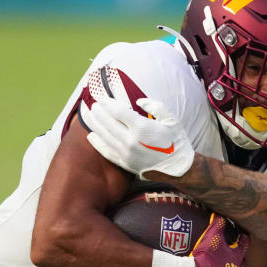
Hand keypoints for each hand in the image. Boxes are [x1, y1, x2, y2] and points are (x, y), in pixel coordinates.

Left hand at [80, 98, 194, 179]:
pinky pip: (107, 152)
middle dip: (98, 112)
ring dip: (94, 124)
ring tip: (87, 115)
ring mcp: (126, 153)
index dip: (108, 104)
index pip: (118, 112)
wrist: (178, 168)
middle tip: (92, 104)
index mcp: (142, 128)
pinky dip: (97, 143)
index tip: (102, 98)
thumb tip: (138, 102)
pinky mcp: (125, 163)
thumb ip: (155, 107)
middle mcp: (131, 141)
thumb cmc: (176, 141)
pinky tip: (91, 136)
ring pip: (104, 136)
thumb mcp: (171, 119)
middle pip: (107, 123)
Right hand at [188, 214, 248, 266]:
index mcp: (236, 256)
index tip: (243, 235)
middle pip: (238, 257)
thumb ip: (218, 225)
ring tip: (221, 257)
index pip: (244, 245)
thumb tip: (221, 217)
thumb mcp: (213, 237)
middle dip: (236, 252)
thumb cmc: (208, 255)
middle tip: (232, 246)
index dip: (243, 239)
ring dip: (227, 262)